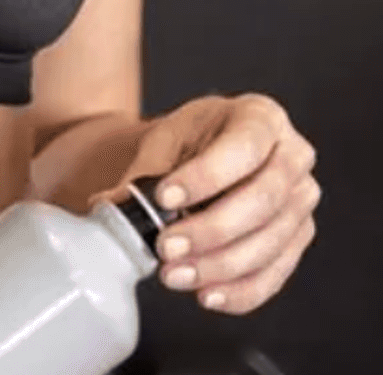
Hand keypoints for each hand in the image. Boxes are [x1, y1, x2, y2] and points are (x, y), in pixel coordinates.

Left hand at [89, 93, 319, 313]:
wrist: (201, 155)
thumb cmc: (187, 143)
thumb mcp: (164, 141)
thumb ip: (143, 173)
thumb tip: (110, 207)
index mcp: (262, 118)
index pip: (244, 148)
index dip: (206, 177)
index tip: (163, 197)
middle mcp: (293, 157)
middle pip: (263, 200)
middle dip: (211, 229)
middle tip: (166, 247)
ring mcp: (301, 201)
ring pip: (271, 242)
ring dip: (220, 265)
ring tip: (175, 274)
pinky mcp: (298, 238)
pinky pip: (276, 272)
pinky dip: (240, 290)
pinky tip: (207, 294)